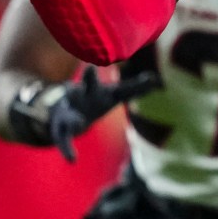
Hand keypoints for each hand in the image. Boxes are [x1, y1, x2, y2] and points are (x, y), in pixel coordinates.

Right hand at [8, 63, 161, 160]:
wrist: (61, 107)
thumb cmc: (94, 98)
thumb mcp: (114, 94)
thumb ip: (134, 88)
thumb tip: (156, 80)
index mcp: (96, 89)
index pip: (109, 80)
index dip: (118, 72)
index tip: (112, 59)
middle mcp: (81, 95)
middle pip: (86, 87)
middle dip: (90, 78)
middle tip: (91, 68)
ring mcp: (68, 111)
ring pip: (70, 115)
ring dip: (74, 117)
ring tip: (79, 122)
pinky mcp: (61, 128)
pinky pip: (63, 139)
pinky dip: (67, 150)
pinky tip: (72, 160)